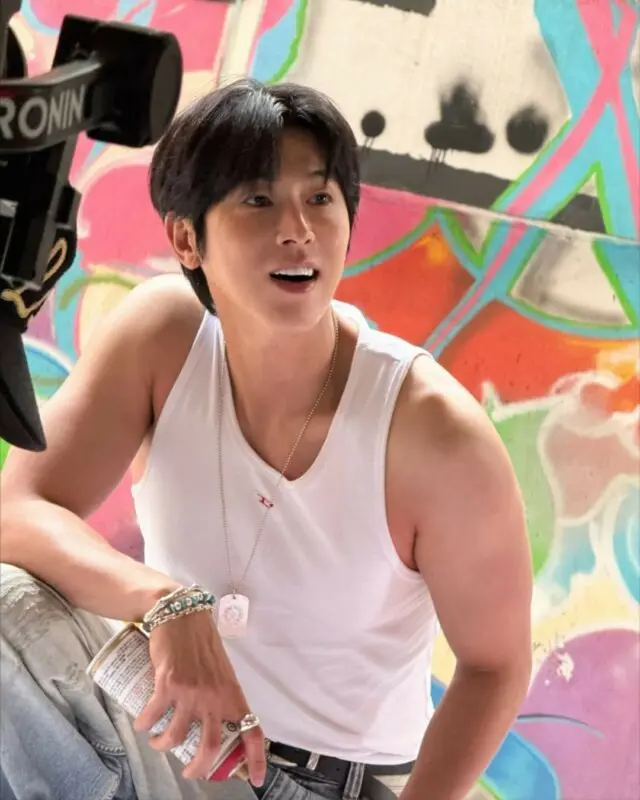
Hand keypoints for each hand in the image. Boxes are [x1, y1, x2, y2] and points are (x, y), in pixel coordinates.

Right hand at [133, 610, 265, 785]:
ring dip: (162, 745)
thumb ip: (220, 694)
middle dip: (198, 768)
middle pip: (209, 746)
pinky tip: (142, 724)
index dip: (255, 759)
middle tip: (189, 772)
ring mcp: (191, 692)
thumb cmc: (201, 643)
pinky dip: (145, 725)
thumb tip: (215, 720)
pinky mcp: (168, 684)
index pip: (252, 731)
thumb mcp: (220, 671)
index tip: (255, 780)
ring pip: (176, 737)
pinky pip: (153, 717)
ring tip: (158, 741)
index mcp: (232, 694)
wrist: (182, 615)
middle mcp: (215, 696)